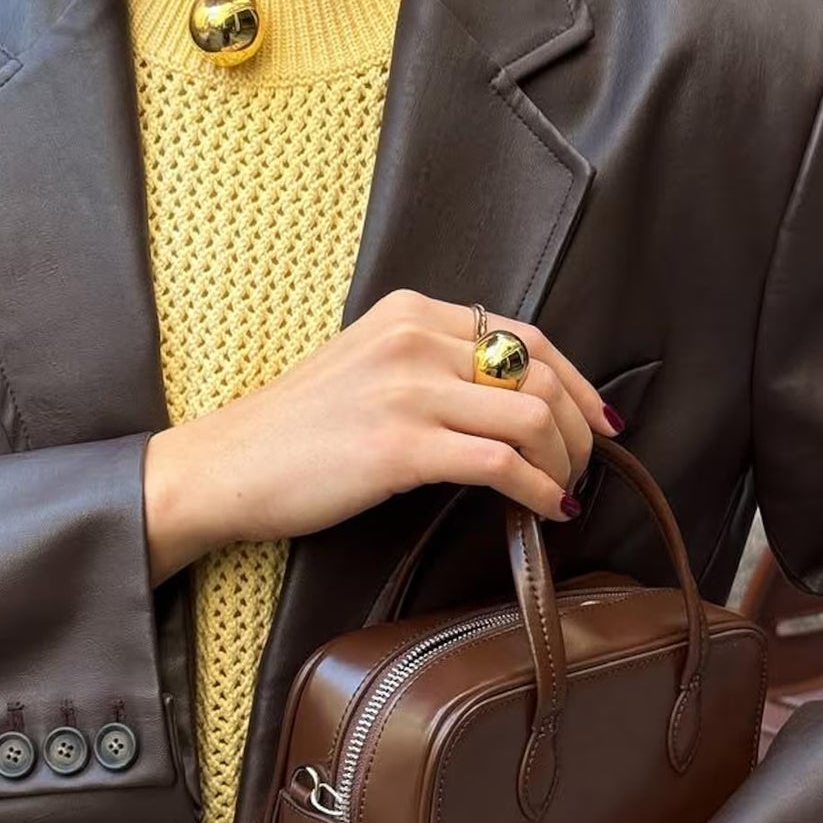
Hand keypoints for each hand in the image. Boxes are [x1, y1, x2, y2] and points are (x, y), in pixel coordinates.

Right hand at [143, 288, 620, 582]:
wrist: (224, 467)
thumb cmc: (292, 433)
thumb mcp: (364, 368)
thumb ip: (427, 366)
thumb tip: (502, 401)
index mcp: (411, 313)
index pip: (525, 336)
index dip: (575, 380)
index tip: (597, 421)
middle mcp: (414, 339)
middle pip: (539, 373)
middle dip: (579, 427)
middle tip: (586, 468)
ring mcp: (407, 391)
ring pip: (530, 417)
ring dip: (563, 462)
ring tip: (563, 493)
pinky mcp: (400, 447)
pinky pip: (499, 464)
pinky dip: (537, 490)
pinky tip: (544, 510)